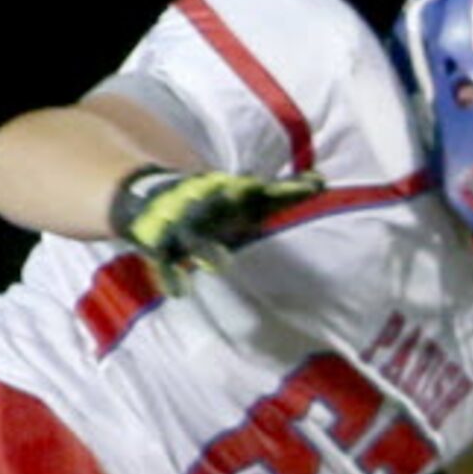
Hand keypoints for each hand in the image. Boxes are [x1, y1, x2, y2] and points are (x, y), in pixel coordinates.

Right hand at [109, 165, 325, 294]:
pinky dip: (170, 276)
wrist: (150, 198)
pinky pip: (164, 262)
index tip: (315, 185)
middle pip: (223, 201)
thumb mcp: (248, 199)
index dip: (288, 189)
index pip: (266, 191)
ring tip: (220, 266)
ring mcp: (184, 225)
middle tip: (253, 191)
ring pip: (195, 237)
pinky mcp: (161, 244)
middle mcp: (208, 206)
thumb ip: (282, 194)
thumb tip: (322, 180)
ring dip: (206, 249)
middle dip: (236, 195)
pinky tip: (179, 293)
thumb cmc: (214, 204)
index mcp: (232, 195)